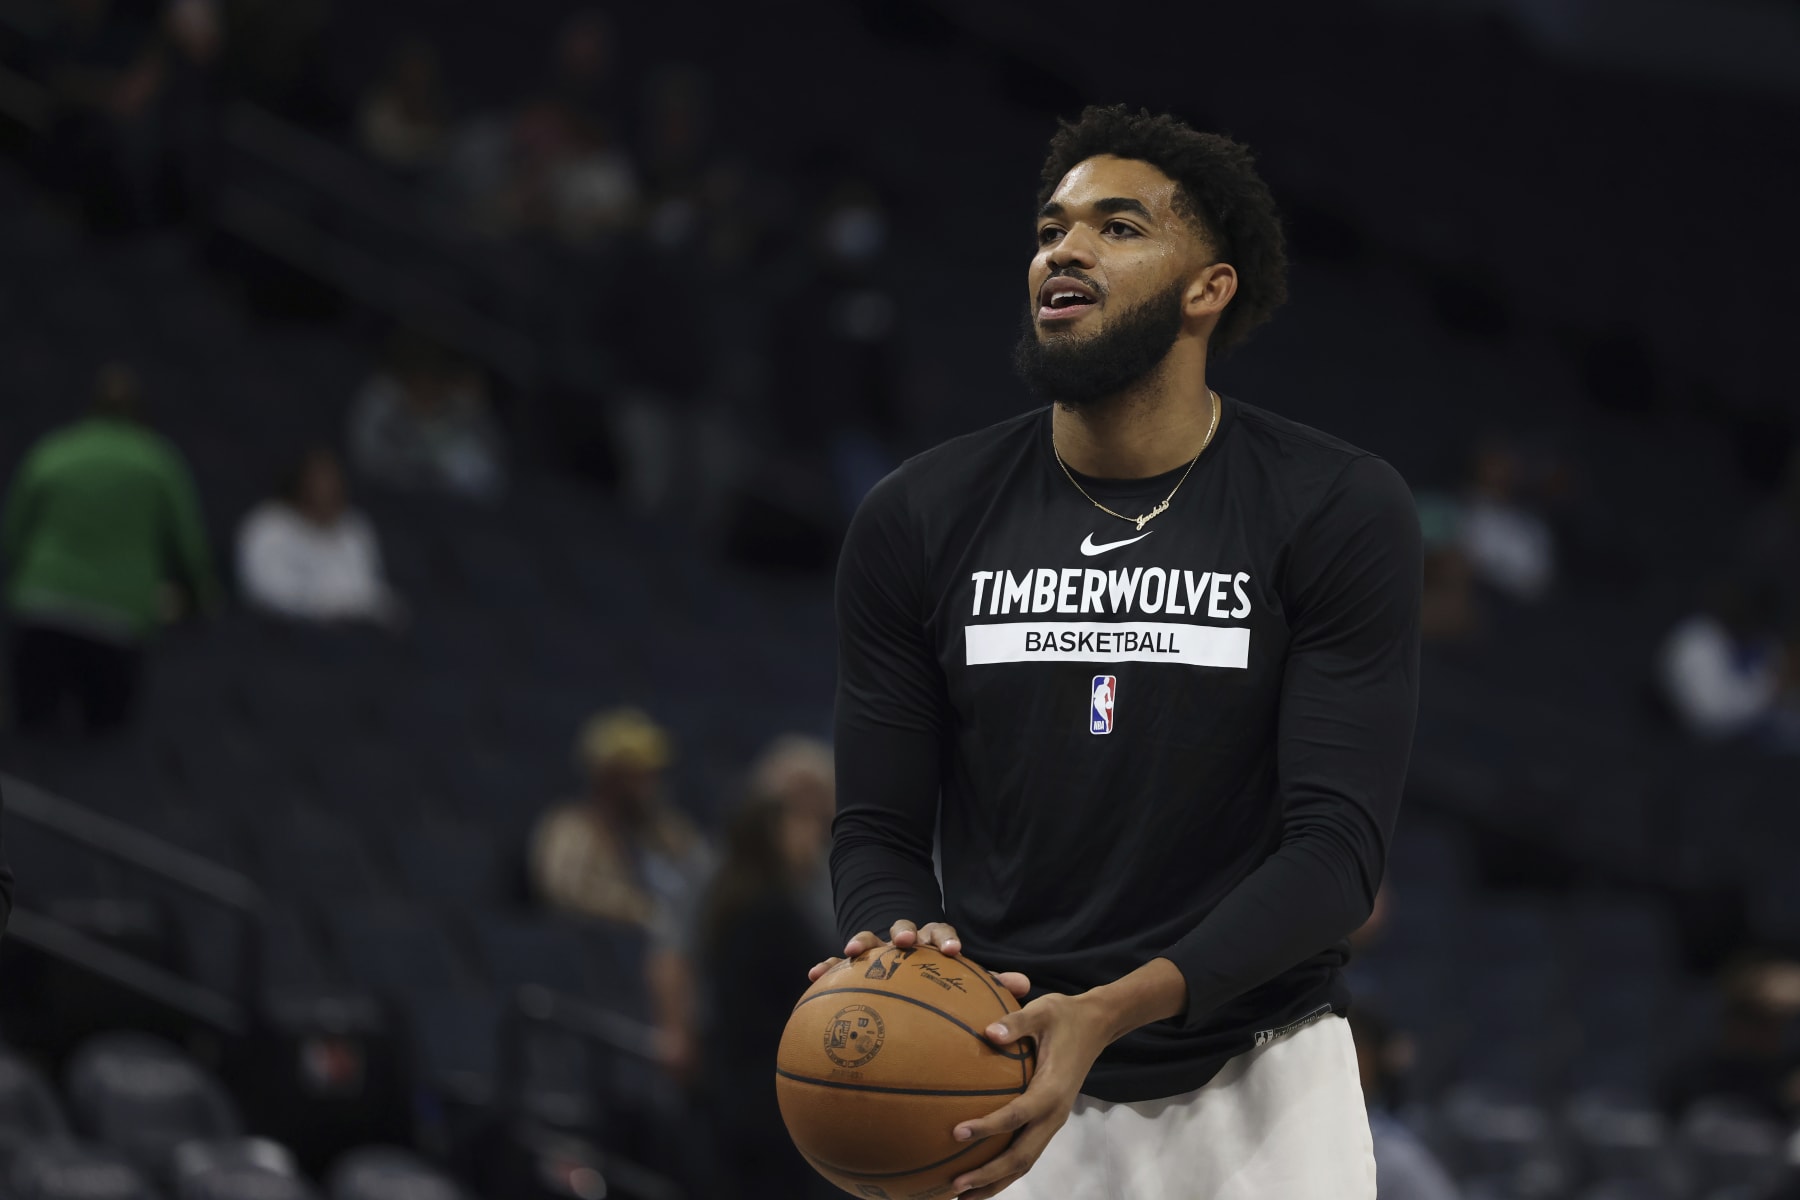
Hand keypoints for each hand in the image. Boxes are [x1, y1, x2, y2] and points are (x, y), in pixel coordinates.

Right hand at [806, 919, 1030, 998]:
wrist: (905, 963)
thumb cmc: (940, 979)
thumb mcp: (964, 981)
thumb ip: (990, 983)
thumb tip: (1024, 986)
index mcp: (933, 942)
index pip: (941, 933)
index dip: (946, 939)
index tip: (952, 950)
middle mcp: (906, 941)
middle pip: (904, 927)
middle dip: (904, 932)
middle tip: (903, 942)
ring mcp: (878, 949)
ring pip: (869, 937)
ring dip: (862, 940)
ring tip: (852, 951)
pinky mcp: (853, 963)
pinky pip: (838, 963)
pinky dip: (827, 965)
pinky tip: (813, 974)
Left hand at [949, 992, 1111, 1199]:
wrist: (1097, 1025)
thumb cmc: (1065, 1016)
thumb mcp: (1043, 1010)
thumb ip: (1017, 1022)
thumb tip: (988, 1032)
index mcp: (1051, 1090)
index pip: (1017, 1115)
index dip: (988, 1127)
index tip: (957, 1132)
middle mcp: (1054, 1114)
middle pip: (1021, 1157)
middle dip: (988, 1175)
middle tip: (954, 1186)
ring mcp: (1053, 1122)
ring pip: (1024, 1163)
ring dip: (994, 1182)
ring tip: (960, 1196)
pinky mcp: (1048, 1122)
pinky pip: (1026, 1153)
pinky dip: (1003, 1170)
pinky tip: (978, 1175)